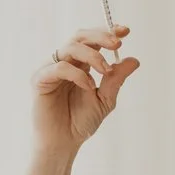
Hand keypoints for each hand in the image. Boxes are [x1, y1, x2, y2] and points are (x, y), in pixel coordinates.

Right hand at [31, 25, 138, 156]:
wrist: (64, 143)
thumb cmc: (81, 122)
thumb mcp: (105, 99)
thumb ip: (116, 79)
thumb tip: (134, 60)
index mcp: (79, 64)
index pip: (92, 40)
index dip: (107, 32)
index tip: (125, 31)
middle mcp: (65, 62)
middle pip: (80, 37)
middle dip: (100, 36)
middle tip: (117, 44)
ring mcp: (51, 69)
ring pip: (70, 47)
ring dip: (92, 55)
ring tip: (106, 70)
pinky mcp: (40, 80)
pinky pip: (59, 67)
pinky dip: (78, 74)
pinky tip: (89, 87)